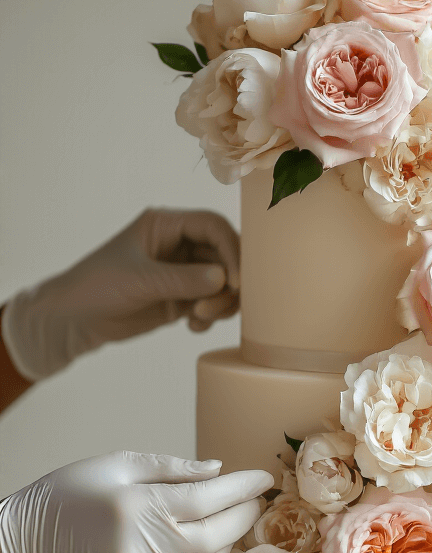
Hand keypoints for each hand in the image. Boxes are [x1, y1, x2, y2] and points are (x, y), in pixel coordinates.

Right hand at [0, 452, 271, 552]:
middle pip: (213, 536)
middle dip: (242, 517)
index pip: (209, 498)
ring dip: (227, 547)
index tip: (264, 479)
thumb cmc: (72, 493)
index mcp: (140, 505)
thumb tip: (218, 472)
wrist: (29, 540)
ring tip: (234, 527)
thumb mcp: (118, 465)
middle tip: (255, 502)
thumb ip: (171, 468)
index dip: (242, 488)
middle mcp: (143, 546)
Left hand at [1, 208, 239, 381]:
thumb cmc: (97, 287)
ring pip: (222, 283)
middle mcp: (178, 245)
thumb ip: (184, 280)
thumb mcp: (140, 280)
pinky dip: (210, 317)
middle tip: (215, 307)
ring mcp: (181, 273)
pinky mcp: (180, 299)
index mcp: (165, 225)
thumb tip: (225, 279)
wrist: (73, 320)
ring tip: (199, 318)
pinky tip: (192, 327)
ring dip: (220, 303)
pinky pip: (210, 304)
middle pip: (224, 256)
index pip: (213, 227)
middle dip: (228, 283)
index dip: (232, 250)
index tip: (237, 282)